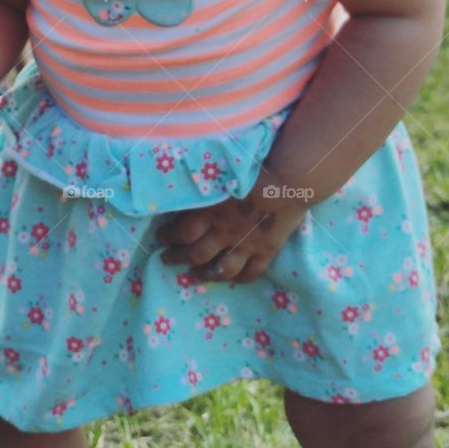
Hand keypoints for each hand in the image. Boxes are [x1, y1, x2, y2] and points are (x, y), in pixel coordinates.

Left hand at [155, 182, 307, 283]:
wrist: (289, 180)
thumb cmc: (253, 169)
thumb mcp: (219, 174)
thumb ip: (202, 189)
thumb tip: (182, 195)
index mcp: (210, 211)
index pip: (181, 232)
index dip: (168, 238)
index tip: (160, 238)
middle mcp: (224, 232)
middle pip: (196, 254)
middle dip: (178, 258)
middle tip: (168, 259)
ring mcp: (246, 245)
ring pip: (221, 270)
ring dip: (205, 274)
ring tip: (196, 275)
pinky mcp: (266, 251)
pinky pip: (250, 273)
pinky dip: (239, 278)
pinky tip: (232, 277)